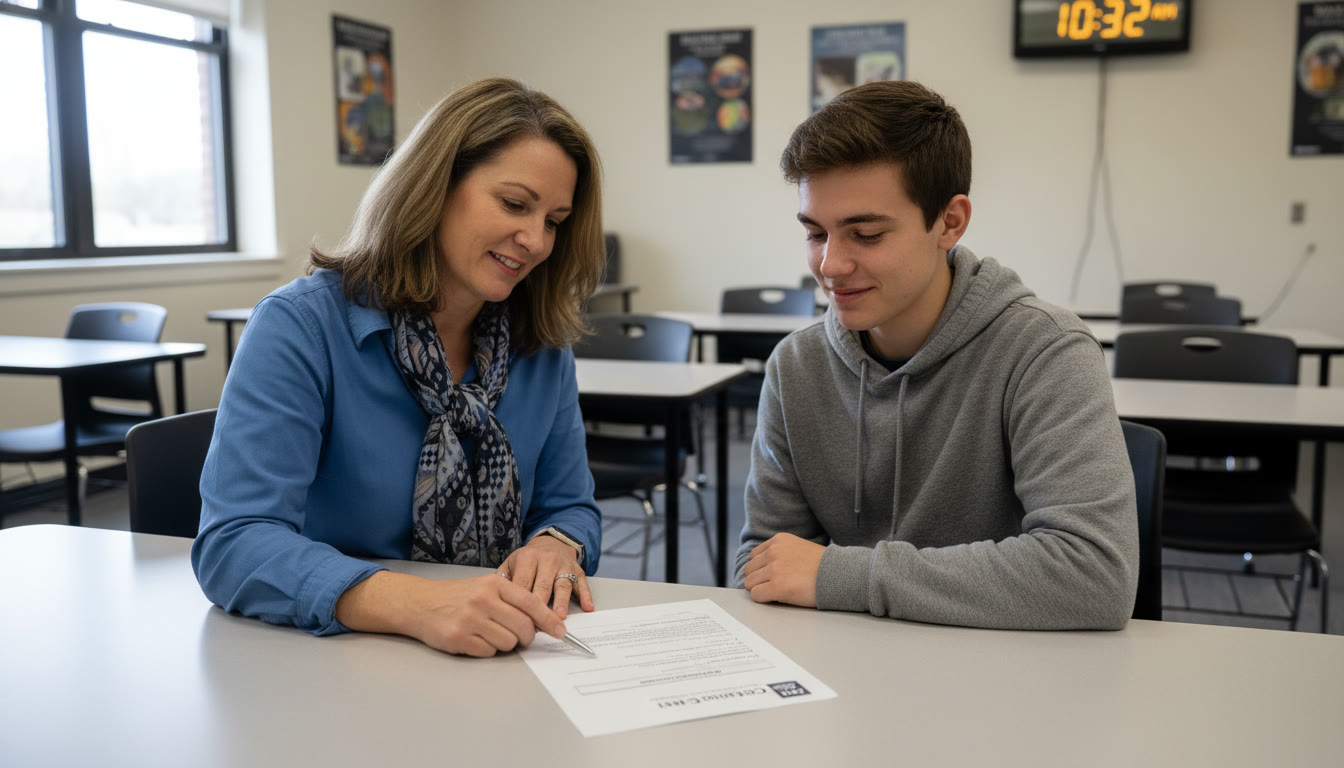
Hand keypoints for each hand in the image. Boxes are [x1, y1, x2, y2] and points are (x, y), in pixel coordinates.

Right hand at [336, 571, 566, 657]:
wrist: (420, 604)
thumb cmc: (458, 596)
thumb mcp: (485, 587)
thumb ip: (511, 599)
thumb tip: (542, 621)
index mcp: (494, 584)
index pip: (531, 603)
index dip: (549, 620)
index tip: (560, 632)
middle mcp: (483, 600)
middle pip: (523, 627)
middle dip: (527, 637)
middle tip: (520, 637)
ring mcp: (471, 620)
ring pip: (508, 643)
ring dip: (505, 644)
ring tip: (491, 634)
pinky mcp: (459, 638)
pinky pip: (489, 652)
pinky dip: (487, 650)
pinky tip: (476, 639)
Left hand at [496, 534, 594, 618]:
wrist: (551, 542)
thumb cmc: (528, 559)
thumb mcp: (512, 563)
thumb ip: (504, 580)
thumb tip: (496, 602)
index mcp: (527, 558)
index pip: (522, 584)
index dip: (519, 604)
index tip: (516, 621)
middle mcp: (547, 560)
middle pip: (542, 586)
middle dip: (539, 608)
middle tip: (535, 627)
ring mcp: (564, 565)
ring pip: (563, 585)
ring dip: (561, 602)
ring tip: (559, 617)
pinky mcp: (578, 570)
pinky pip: (582, 583)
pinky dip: (586, 595)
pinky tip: (588, 607)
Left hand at [741, 533, 824, 607]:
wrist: (839, 574)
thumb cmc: (822, 565)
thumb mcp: (798, 547)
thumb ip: (780, 552)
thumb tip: (763, 567)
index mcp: (778, 541)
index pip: (754, 556)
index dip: (761, 568)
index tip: (770, 575)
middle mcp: (773, 552)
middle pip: (750, 570)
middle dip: (758, 579)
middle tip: (772, 586)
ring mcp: (774, 569)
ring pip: (749, 583)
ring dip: (760, 589)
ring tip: (775, 592)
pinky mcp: (777, 587)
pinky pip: (756, 595)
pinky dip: (763, 599)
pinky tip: (776, 598)